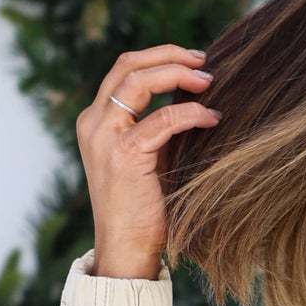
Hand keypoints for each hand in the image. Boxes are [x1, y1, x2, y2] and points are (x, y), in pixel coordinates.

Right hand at [76, 44, 220, 278]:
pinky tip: (211, 118)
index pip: (123, 70)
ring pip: (139, 81)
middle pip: (128, 65)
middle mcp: (93, 123)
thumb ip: (158, 128)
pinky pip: (162, 119)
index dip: (159, 57)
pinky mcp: (124, 155)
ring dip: (178, 74)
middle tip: (205, 62)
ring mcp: (104, 137)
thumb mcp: (147, 157)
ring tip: (209, 82)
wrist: (126, 249)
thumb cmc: (142, 208)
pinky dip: (190, 113)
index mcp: (95, 121)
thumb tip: (194, 97)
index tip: (192, 61)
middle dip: (169, 55)